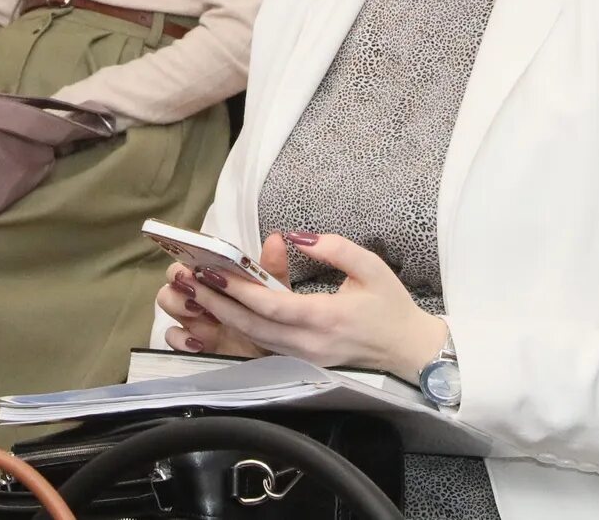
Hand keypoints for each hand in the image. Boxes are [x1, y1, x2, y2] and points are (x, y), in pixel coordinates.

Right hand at [155, 244, 275, 359]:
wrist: (273, 353)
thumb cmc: (268, 317)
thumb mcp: (274, 293)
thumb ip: (272, 269)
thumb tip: (275, 240)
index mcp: (213, 280)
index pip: (188, 264)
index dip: (185, 264)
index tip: (196, 269)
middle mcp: (199, 297)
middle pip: (172, 281)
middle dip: (179, 284)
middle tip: (195, 291)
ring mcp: (193, 320)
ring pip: (167, 304)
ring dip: (178, 305)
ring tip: (198, 311)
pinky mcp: (194, 343)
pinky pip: (172, 337)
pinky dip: (180, 338)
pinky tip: (198, 342)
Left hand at [174, 232, 449, 381]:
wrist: (410, 352)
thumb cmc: (392, 307)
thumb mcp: (371, 268)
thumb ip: (335, 248)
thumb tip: (297, 236)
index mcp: (326, 319)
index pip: (272, 306)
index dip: (238, 290)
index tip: (212, 271)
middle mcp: (310, 344)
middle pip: (253, 326)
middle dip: (218, 304)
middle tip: (188, 283)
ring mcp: (306, 358)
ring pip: (255, 340)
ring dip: (224, 317)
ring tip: (197, 294)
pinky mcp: (304, 363)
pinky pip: (266, 347)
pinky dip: (241, 330)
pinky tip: (223, 314)